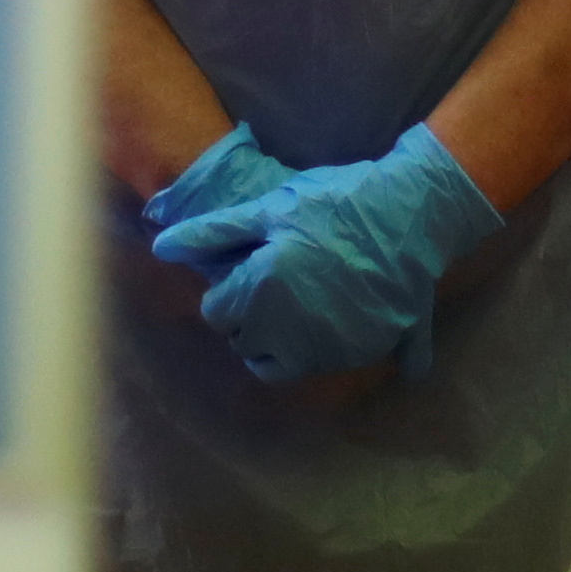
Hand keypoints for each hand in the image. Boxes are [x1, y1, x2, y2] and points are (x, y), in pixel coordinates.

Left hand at [152, 125, 504, 384]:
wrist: (410, 214)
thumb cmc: (335, 201)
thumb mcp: (270, 206)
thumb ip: (214, 232)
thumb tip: (160, 248)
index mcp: (260, 288)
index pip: (216, 312)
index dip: (230, 288)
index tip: (253, 268)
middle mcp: (288, 328)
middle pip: (241, 342)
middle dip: (249, 317)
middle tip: (276, 282)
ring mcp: (325, 348)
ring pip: (274, 365)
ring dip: (276, 342)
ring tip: (297, 303)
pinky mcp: (358, 355)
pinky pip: (316, 369)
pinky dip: (313, 352)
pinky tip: (327, 317)